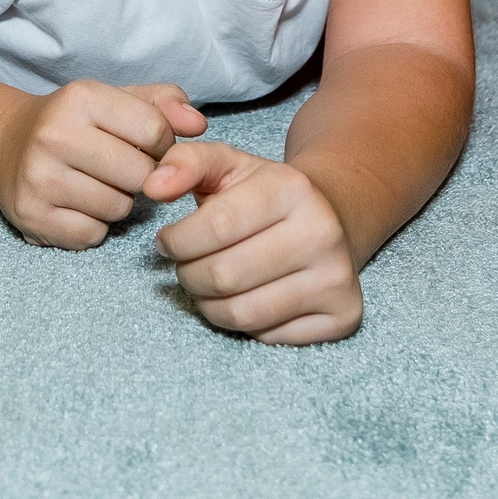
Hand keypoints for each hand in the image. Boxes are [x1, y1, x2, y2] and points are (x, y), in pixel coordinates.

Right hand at [0, 82, 206, 249]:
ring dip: (117, 202)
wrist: (5, 146)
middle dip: (140, 176)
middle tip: (118, 168)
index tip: (143, 145)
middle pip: (140, 175)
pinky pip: (93, 234)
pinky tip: (76, 204)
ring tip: (96, 184)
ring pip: (119, 209)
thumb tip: (199, 125)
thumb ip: (164, 104)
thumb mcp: (116, 99)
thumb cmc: (75, 123)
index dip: (161, 144)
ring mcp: (39, 178)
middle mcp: (55, 135)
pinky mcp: (32, 216)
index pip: (156, 132)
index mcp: (81, 97)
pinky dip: (93, 225)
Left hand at [146, 143, 362, 343]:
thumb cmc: (265, 194)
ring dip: (208, 304)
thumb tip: (153, 186)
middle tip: (186, 265)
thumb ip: (184, 162)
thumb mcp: (227, 165)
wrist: (331, 218)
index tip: (167, 242)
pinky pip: (268, 336)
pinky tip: (244, 297)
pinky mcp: (343, 314)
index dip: (177, 241)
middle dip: (189, 274)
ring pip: (242, 314)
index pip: (215, 227)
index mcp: (292, 187)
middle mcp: (322, 232)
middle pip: (224, 276)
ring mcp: (337, 277)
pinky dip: (243, 323)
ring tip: (207, 283)